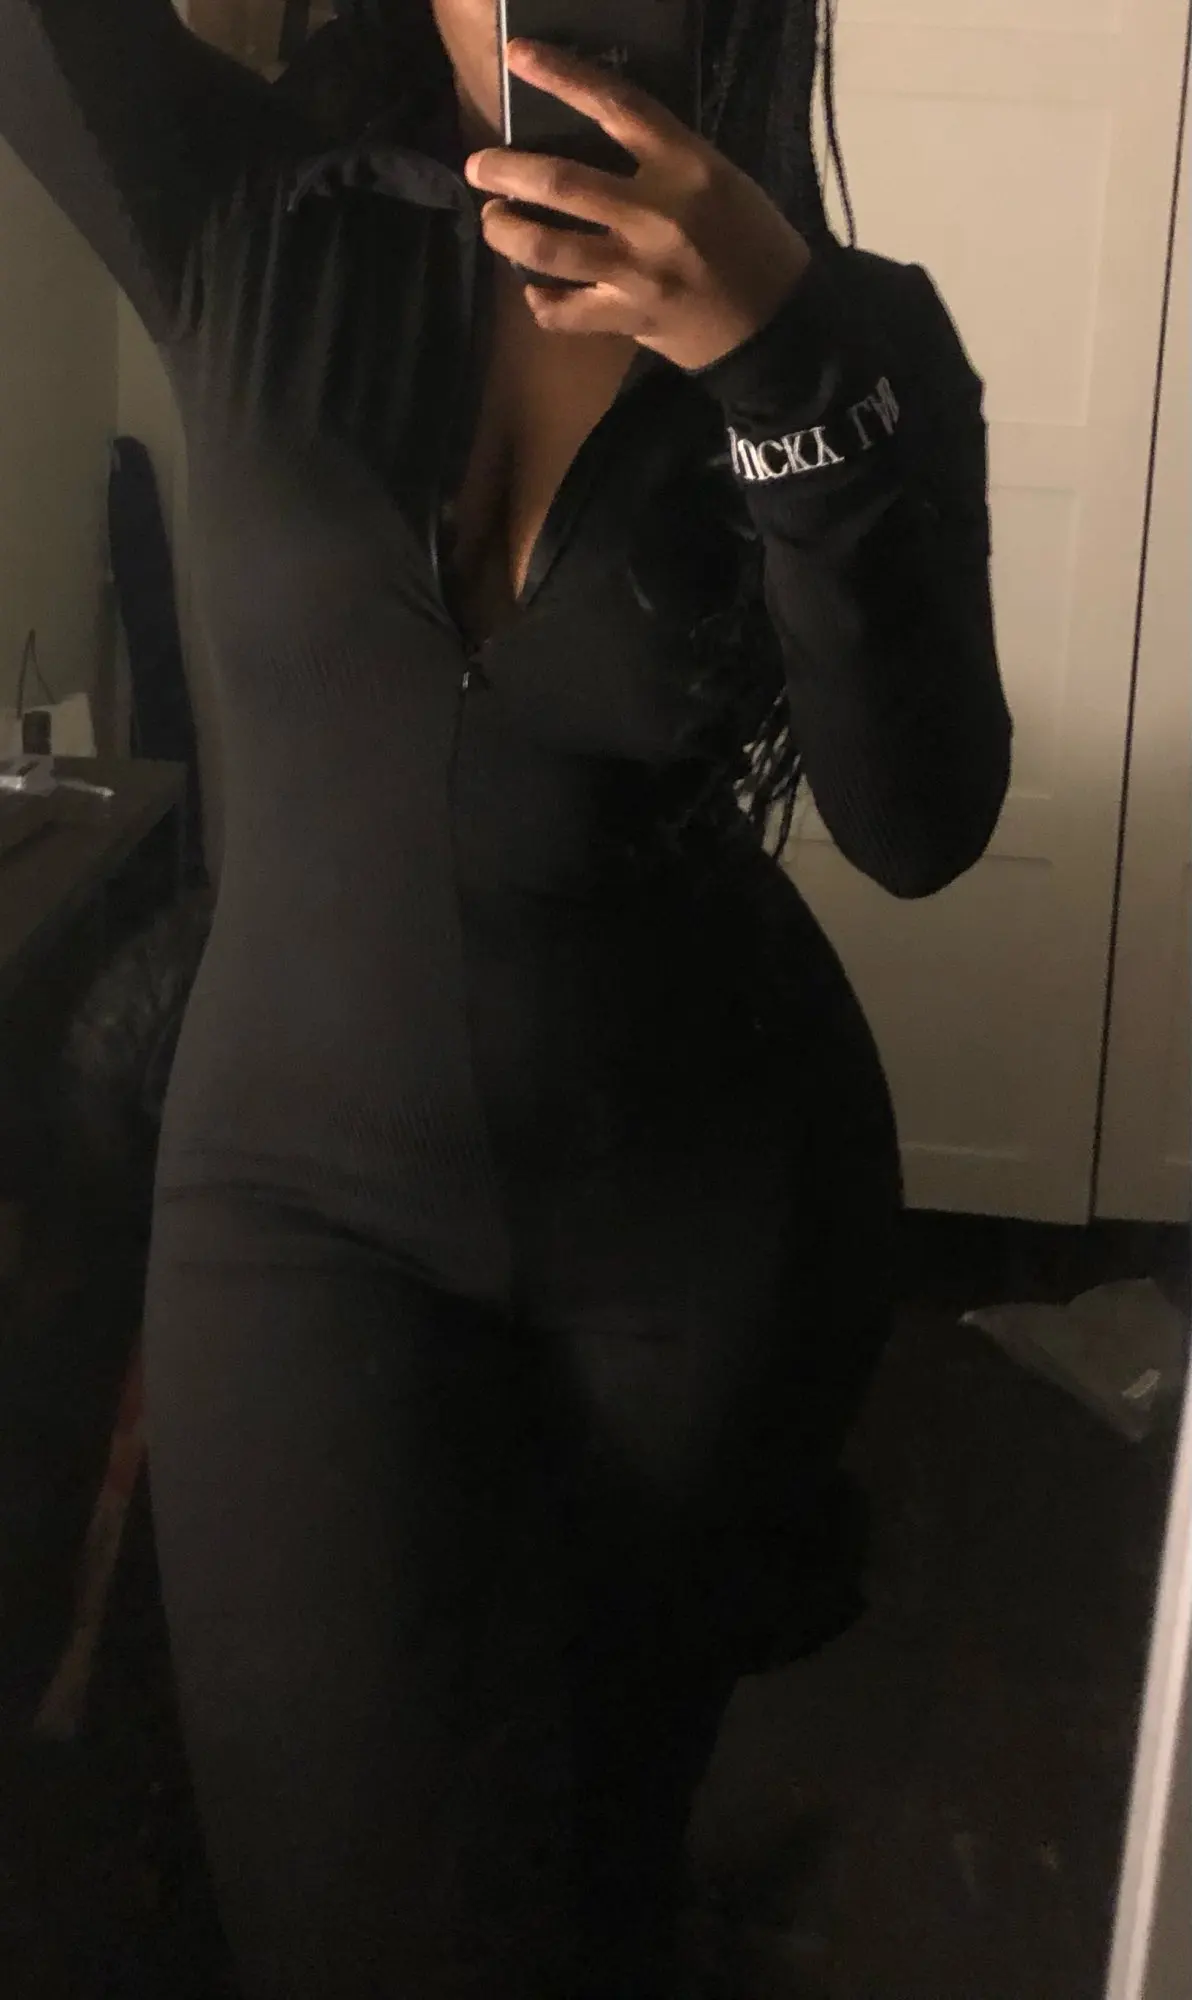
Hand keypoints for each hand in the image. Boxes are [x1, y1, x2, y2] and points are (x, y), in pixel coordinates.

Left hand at [463, 38, 812, 371]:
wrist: (779, 322)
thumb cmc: (751, 242)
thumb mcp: (719, 180)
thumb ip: (662, 161)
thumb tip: (594, 146)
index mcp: (687, 165)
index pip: (616, 105)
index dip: (562, 75)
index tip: (517, 56)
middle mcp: (658, 213)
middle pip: (562, 182)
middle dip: (506, 171)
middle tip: (479, 167)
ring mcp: (640, 269)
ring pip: (549, 247)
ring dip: (507, 232)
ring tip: (494, 221)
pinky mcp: (631, 317)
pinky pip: (565, 311)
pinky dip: (541, 301)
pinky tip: (537, 292)